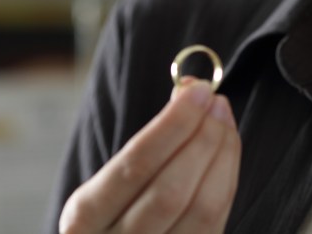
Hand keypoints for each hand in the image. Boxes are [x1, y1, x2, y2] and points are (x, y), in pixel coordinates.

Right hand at [59, 79, 240, 233]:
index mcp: (83, 218)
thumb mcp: (107, 180)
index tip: (197, 91)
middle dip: (202, 138)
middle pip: (171, 191)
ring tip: (224, 118)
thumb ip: (145, 142)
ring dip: (222, 154)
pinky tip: (228, 148)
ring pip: (202, 208)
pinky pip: (216, 219)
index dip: (172, 125)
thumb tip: (191, 92)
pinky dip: (228, 178)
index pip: (134, 167)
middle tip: (215, 101)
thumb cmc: (113, 207)